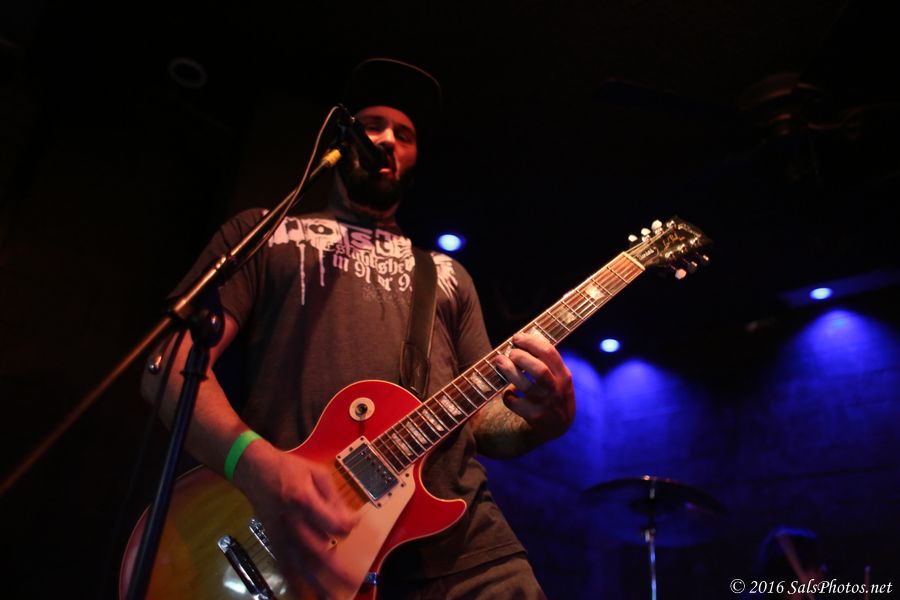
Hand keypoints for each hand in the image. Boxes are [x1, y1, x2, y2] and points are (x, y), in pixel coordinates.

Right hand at [234, 441, 357, 597]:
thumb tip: (352, 521)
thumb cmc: (290, 469)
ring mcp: (280, 532)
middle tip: (351, 581)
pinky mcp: (272, 539)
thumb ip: (335, 499)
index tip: (352, 524)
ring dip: (315, 582)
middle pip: (316, 549)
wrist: (255, 470)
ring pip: (300, 562)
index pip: (331, 522)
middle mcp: (292, 519)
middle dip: (334, 567)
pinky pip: (283, 563)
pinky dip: (292, 580)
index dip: (346, 526)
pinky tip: (302, 594)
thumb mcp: (317, 473)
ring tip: (329, 597)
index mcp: (304, 498)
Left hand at [493, 332, 574, 440]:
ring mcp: (546, 404)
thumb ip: (548, 360)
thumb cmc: (555, 393)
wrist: (560, 426)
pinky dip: (507, 395)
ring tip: (499, 361)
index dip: (530, 342)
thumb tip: (528, 337)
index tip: (517, 338)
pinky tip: (507, 392)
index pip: (549, 353)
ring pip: (525, 386)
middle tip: (510, 353)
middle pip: (538, 370)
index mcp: (564, 375)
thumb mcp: (560, 377)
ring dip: (509, 371)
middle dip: (520, 357)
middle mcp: (557, 389)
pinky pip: (515, 404)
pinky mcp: (534, 416)